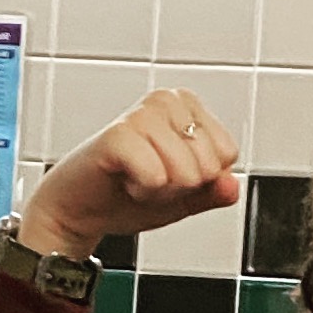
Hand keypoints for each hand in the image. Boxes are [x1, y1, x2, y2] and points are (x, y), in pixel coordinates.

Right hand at [22, 89, 241, 258]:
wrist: (79, 211)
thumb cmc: (126, 196)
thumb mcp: (181, 199)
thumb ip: (211, 192)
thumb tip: (232, 186)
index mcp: (187, 107)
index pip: (226, 154)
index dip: (200, 180)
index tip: (168, 176)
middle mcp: (167, 101)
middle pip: (208, 165)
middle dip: (180, 187)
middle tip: (147, 179)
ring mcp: (142, 113)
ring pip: (185, 172)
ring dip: (159, 191)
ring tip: (134, 179)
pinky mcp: (117, 134)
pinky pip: (156, 175)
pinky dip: (142, 191)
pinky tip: (122, 180)